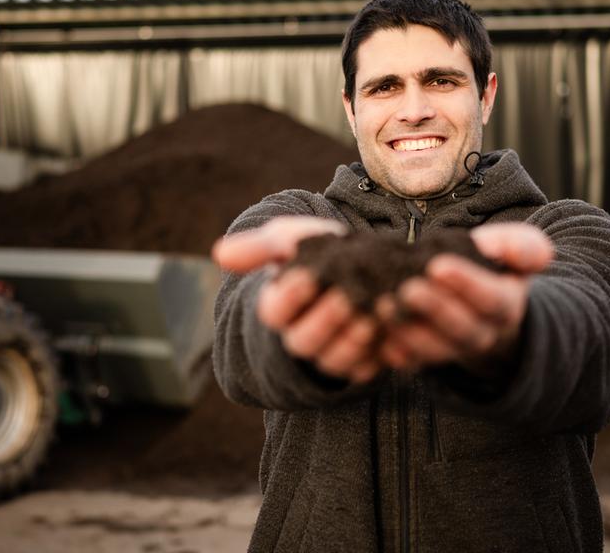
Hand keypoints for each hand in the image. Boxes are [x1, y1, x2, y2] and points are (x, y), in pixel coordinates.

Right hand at [213, 217, 380, 383]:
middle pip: (303, 341)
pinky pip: (366, 369)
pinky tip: (391, 330)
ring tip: (372, 313)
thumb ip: (260, 245)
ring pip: (333, 359)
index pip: (273, 311)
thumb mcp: (289, 239)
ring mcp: (329, 354)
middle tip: (346, 297)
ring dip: (352, 340)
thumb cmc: (315, 252)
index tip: (308, 276)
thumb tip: (218, 254)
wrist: (357, 267)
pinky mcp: (360, 364)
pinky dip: (378, 353)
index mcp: (277, 308)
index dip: (290, 297)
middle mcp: (299, 336)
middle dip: (325, 320)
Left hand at [381, 223, 553, 372]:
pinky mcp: (423, 356)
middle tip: (408, 288)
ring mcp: (450, 349)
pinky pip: (408, 360)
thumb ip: (522, 247)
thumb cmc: (490, 266)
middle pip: (461, 330)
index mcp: (504, 307)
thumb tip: (529, 255)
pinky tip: (373, 330)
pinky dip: (391, 348)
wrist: (475, 300)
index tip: (439, 265)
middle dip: (434, 309)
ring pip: (433, 350)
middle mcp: (480, 334)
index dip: (468, 285)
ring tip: (382, 306)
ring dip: (408, 331)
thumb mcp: (512, 250)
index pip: (493, 301)